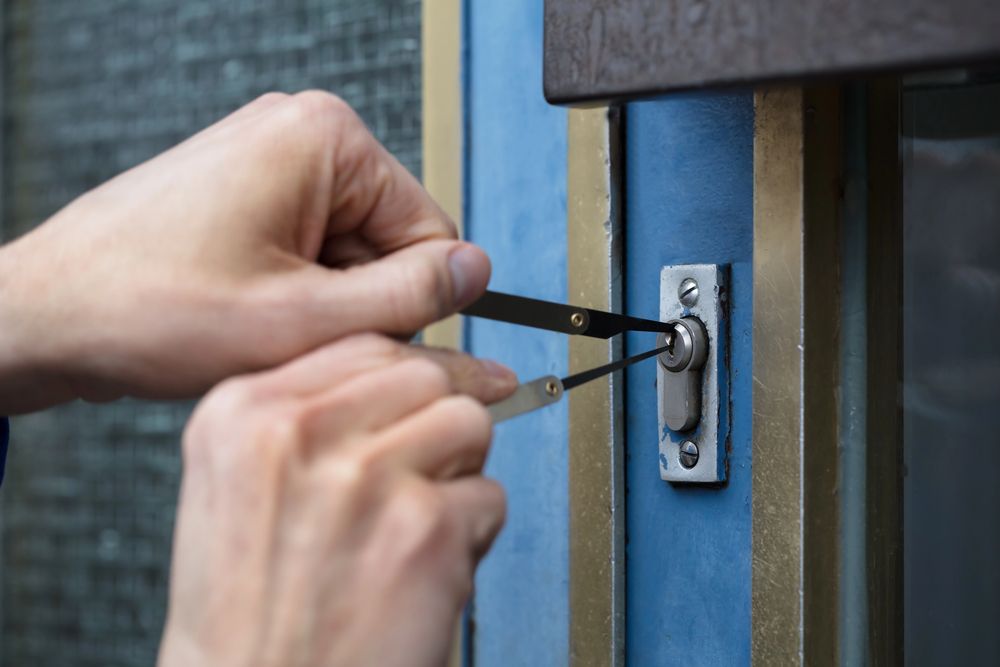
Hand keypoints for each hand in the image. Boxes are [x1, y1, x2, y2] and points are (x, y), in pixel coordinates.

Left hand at [0, 91, 486, 412]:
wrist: (46, 315)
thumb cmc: (149, 308)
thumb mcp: (303, 320)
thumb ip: (409, 297)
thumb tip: (476, 272)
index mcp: (326, 139)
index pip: (430, 231)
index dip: (404, 301)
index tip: (355, 339)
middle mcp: (299, 134)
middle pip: (388, 241)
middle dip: (353, 302)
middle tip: (289, 335)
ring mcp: (269, 160)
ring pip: (349, 254)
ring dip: (318, 304)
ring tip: (255, 325)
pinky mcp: (247, 190)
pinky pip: (308, 250)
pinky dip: (290, 294)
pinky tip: (242, 312)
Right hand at [158, 334, 512, 666]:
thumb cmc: (244, 616)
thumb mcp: (234, 490)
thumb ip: (303, 421)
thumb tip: (394, 377)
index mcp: (243, 414)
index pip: (365, 347)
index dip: (411, 374)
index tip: (433, 389)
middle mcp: (301, 433)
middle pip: (426, 375)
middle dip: (437, 423)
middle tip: (416, 478)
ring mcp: (367, 476)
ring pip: (469, 423)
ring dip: (458, 475)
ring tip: (413, 527)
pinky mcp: (426, 528)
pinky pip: (489, 496)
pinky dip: (470, 537)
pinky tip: (419, 573)